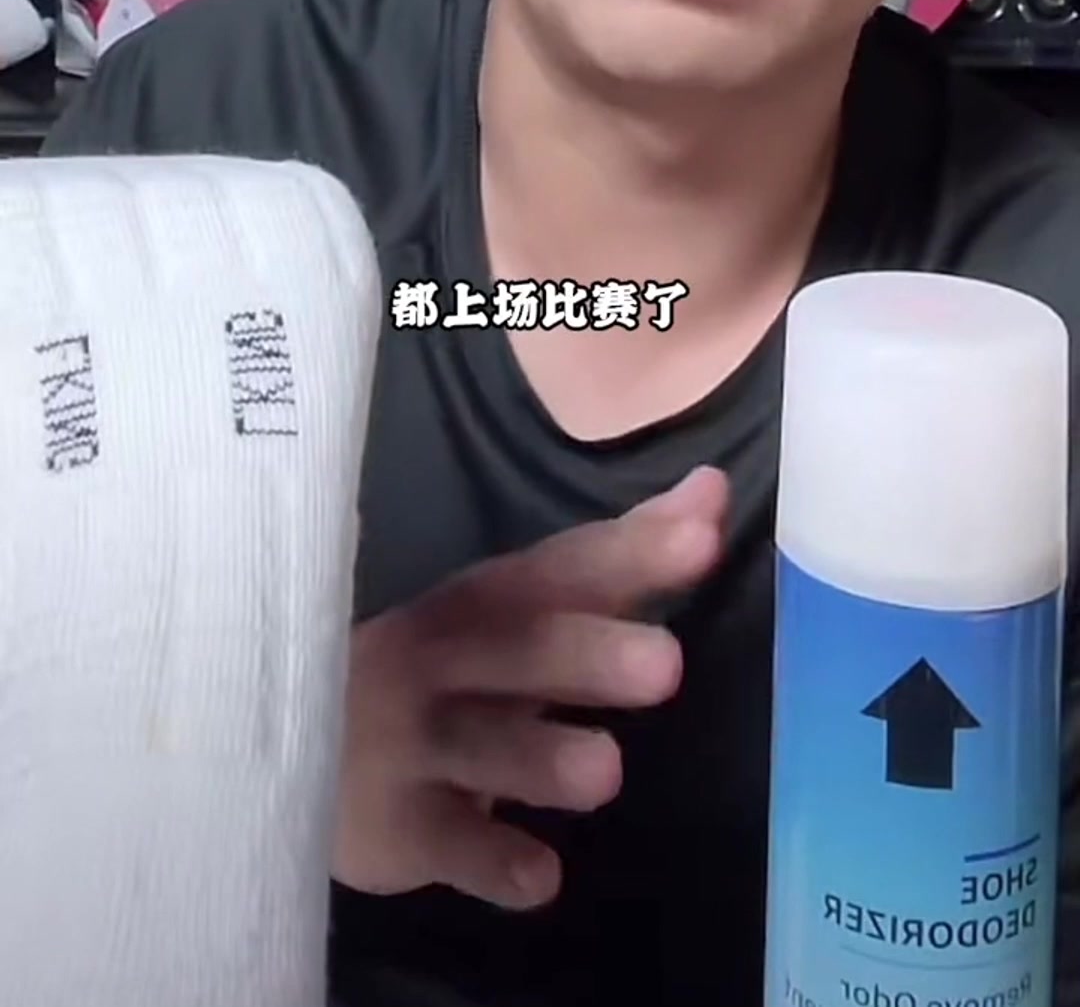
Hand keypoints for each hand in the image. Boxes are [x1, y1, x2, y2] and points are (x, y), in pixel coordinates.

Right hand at [331, 465, 726, 911]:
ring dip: (539, 758)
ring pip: (479, 746)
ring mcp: (414, 741)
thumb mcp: (518, 609)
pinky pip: (446, 844)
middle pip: (518, 648)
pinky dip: (489, 861)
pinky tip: (539, 880)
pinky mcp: (395, 825)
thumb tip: (711, 491)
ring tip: (605, 771)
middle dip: (588, 654)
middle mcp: (448, 657)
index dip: (628, 551)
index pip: (561, 567)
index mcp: (486, 599)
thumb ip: (616, 560)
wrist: (298, 735)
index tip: (704, 537)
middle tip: (667, 665)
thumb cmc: (444, 670)